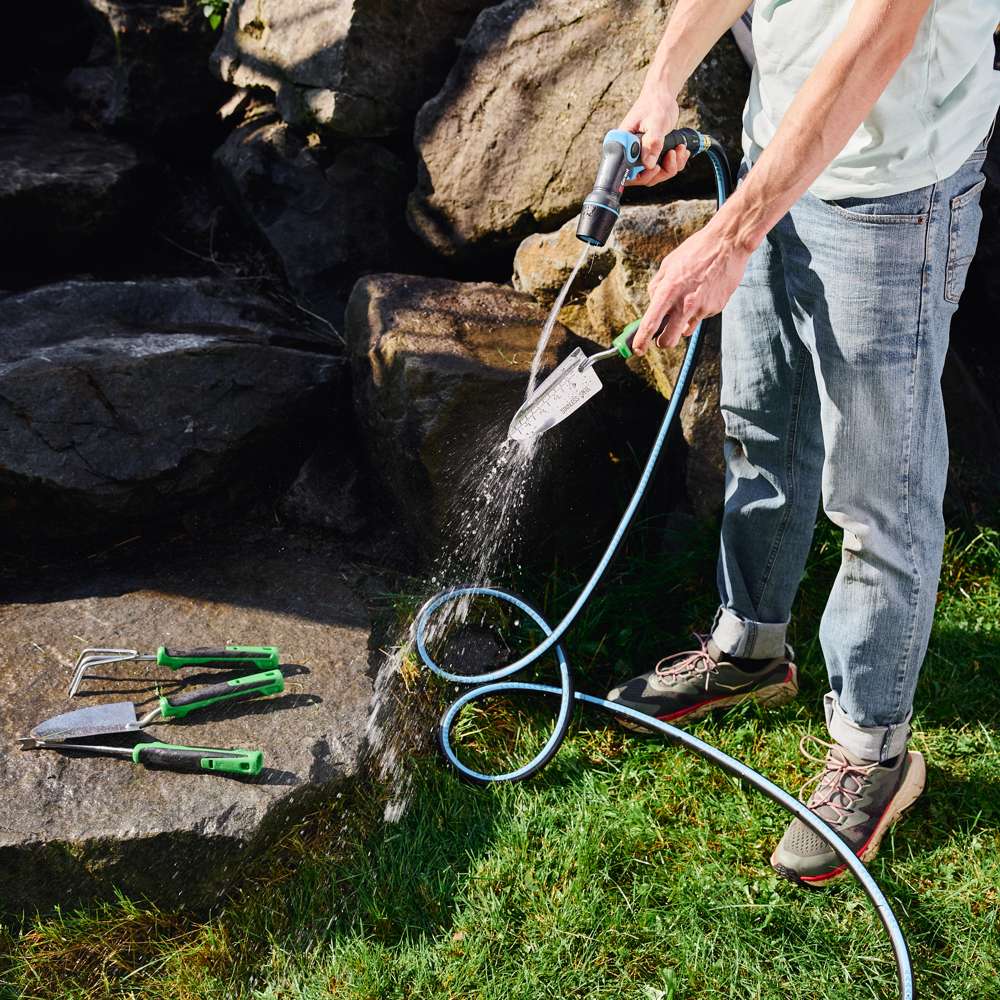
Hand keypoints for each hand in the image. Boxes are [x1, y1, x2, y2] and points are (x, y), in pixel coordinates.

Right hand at [619, 89, 689, 186]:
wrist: (663, 95)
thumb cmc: (656, 103)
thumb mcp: (656, 123)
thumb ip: (652, 143)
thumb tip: (648, 164)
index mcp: (624, 144)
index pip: (626, 172)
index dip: (641, 175)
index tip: (655, 167)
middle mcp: (630, 153)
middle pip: (642, 177)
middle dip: (661, 171)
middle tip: (673, 154)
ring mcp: (641, 155)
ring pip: (654, 175)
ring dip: (671, 166)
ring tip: (679, 150)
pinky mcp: (652, 155)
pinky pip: (663, 169)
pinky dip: (675, 163)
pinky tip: (680, 151)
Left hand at [632, 219, 751, 353]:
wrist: (728, 243)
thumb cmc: (696, 250)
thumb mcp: (668, 264)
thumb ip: (657, 286)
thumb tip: (652, 304)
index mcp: (668, 291)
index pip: (650, 324)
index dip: (642, 340)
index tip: (638, 349)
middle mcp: (685, 304)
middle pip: (669, 340)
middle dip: (663, 342)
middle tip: (661, 337)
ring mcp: (702, 308)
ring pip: (686, 330)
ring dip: (682, 323)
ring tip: (688, 300)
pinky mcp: (716, 308)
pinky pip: (701, 316)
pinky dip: (698, 310)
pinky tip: (703, 291)